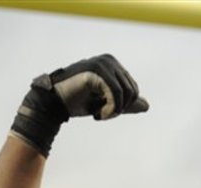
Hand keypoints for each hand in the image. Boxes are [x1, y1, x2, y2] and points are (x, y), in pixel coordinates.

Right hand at [10, 53, 148, 155]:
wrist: (53, 103)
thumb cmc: (77, 102)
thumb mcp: (106, 104)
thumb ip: (125, 104)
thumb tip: (147, 106)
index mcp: (113, 64)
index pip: (133, 89)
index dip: (124, 106)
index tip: (106, 112)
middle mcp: (109, 60)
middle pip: (132, 91)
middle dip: (120, 108)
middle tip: (102, 115)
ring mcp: (103, 64)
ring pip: (125, 94)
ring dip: (114, 111)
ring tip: (99, 114)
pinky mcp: (97, 72)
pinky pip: (116, 95)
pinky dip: (110, 110)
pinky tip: (97, 115)